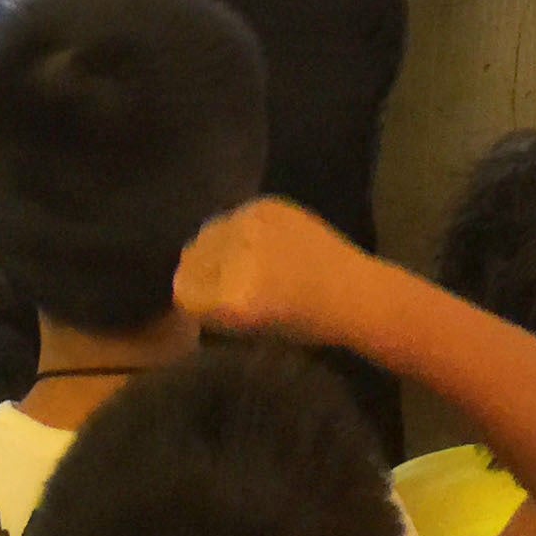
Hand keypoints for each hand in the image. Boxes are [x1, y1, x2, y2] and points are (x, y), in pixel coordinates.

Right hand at [175, 198, 371, 349]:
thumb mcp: (249, 329)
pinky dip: (239, 229)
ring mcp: (252, 226)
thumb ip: (213, 307)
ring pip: (208, 232)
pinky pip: (234, 216)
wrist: (353, 291)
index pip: (183, 292)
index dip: (192, 299)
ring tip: (238, 259)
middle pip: (190, 258)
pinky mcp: (267, 206)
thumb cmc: (305, 323)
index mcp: (232, 300)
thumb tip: (185, 286)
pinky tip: (259, 241)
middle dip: (199, 270)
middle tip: (218, 280)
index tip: (202, 303)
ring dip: (216, 247)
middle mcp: (237, 257)